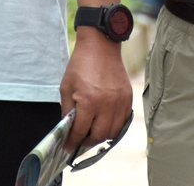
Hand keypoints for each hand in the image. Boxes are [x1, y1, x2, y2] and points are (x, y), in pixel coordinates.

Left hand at [60, 29, 131, 152]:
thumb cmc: (80, 65)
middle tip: (80, 140)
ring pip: (113, 133)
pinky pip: (122, 122)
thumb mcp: (66, 86)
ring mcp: (120, 103)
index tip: (67, 148)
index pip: (80, 131)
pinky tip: (104, 122)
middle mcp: (106, 105)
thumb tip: (67, 129)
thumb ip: (67, 110)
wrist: (100, 46)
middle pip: (99, 136)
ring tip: (92, 131)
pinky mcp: (127, 99)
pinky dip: (113, 127)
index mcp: (88, 101)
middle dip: (87, 142)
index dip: (73, 142)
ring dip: (101, 136)